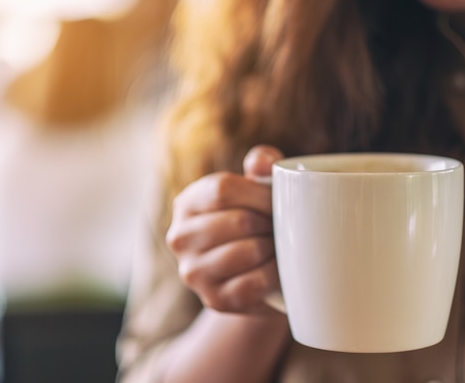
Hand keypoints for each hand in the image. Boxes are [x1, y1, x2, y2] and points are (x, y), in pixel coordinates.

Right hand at [166, 145, 283, 313]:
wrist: (256, 275)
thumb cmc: (257, 220)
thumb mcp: (258, 186)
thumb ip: (263, 163)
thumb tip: (264, 163)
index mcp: (187, 202)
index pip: (223, 189)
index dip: (260, 194)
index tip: (280, 201)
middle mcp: (180, 237)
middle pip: (238, 221)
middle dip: (271, 223)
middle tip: (283, 227)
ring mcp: (193, 272)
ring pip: (246, 252)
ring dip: (273, 249)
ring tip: (280, 246)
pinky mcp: (214, 300)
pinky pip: (252, 284)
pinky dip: (273, 276)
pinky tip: (279, 270)